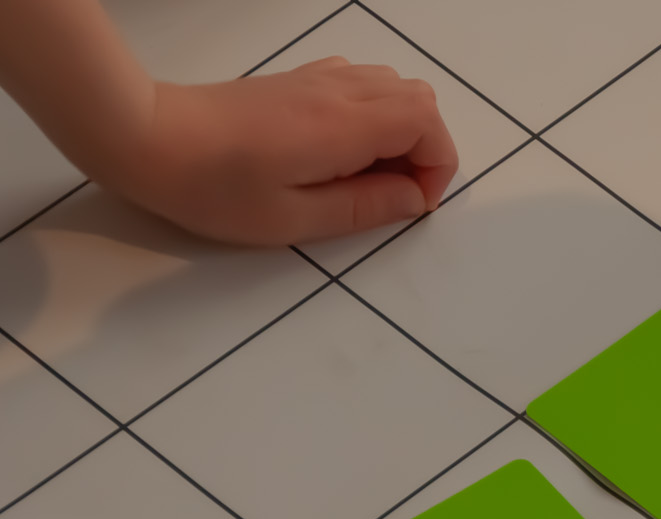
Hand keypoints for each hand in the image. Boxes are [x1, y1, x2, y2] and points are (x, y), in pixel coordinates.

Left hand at [106, 58, 458, 245]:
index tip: (408, 204)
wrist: (147, 138)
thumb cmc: (215, 189)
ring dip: (400, 129)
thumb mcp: (295, 220)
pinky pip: (359, 82)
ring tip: (367, 173)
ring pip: (392, 85)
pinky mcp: (295, 80)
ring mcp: (316, 79)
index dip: (436, 167)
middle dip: (425, 147)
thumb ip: (365, 209)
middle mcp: (338, 92)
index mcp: (344, 126)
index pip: (427, 123)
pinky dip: (372, 113)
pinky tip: (340, 148)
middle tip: (392, 191)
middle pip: (419, 98)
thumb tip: (413, 199)